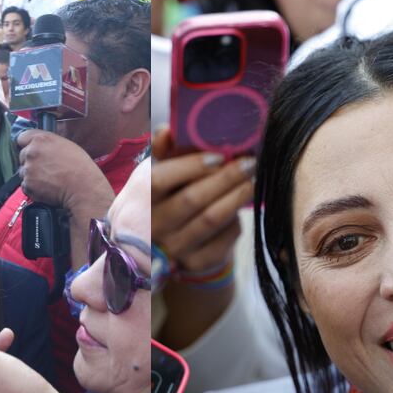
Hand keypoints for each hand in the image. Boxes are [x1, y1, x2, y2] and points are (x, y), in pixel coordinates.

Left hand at [16, 129, 113, 212]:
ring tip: (48, 179)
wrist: (82, 188)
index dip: (27, 144)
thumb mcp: (66, 145)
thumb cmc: (80, 167)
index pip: (22, 138)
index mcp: (41, 139)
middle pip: (22, 155)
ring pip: (23, 171)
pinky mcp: (27, 185)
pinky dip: (33, 188)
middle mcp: (31, 152)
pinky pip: (26, 185)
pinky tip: (47, 187)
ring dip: (32, 175)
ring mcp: (28, 169)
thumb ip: (48, 144)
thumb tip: (42, 147)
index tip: (32, 149)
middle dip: (31, 161)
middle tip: (46, 168)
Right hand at [151, 129, 253, 273]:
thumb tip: (168, 130)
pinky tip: (239, 208)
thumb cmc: (161, 202)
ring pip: (211, 219)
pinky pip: (223, 239)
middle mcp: (154, 226)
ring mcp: (174, 248)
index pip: (159, 180)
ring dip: (236, 196)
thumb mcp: (153, 177)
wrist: (159, 250)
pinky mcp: (196, 263)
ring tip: (251, 180)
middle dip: (225, 178)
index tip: (219, 155)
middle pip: (191, 199)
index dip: (190, 166)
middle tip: (248, 163)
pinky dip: (236, 220)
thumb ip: (162, 152)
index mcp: (140, 199)